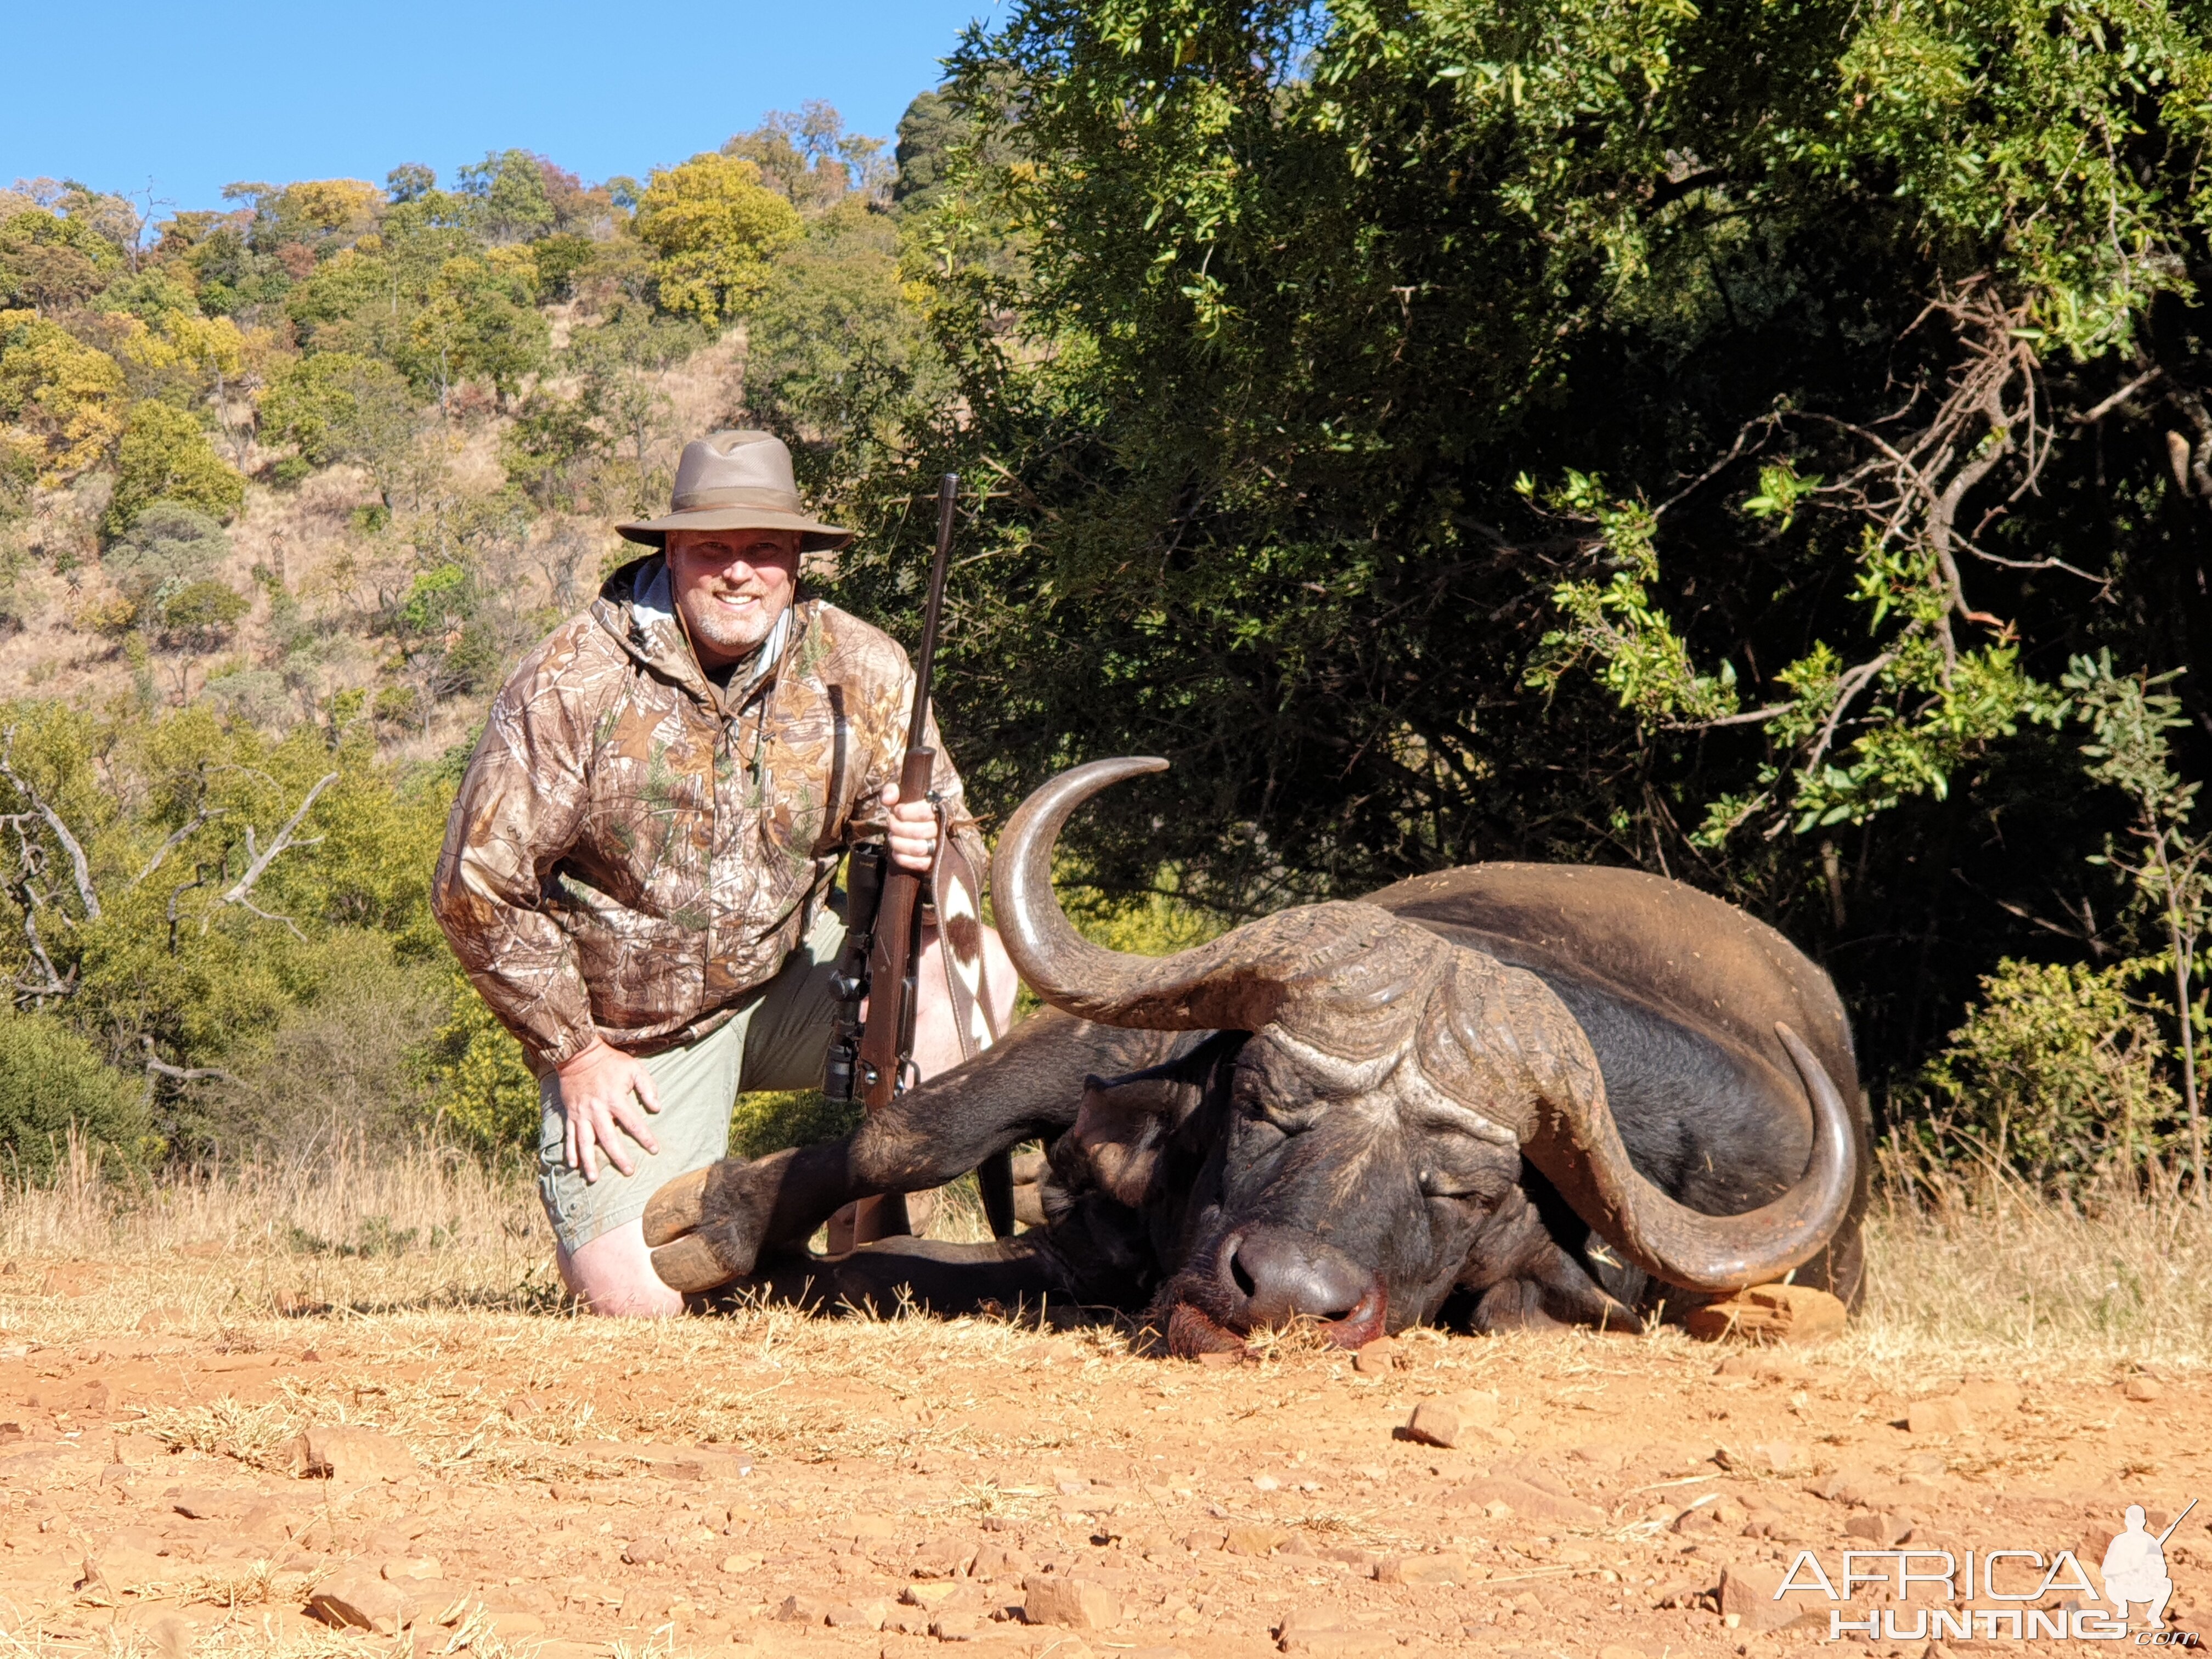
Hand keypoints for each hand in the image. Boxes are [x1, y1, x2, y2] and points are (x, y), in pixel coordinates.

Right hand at [554, 1037, 660, 1181]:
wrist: (578, 1054)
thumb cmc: (610, 1062)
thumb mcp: (634, 1068)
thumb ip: (647, 1087)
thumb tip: (657, 1108)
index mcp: (615, 1099)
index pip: (633, 1123)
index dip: (645, 1137)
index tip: (654, 1150)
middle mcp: (597, 1110)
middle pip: (609, 1138)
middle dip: (619, 1157)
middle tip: (629, 1172)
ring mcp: (581, 1114)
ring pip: (585, 1142)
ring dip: (589, 1161)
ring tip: (594, 1178)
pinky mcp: (570, 1114)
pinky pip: (569, 1135)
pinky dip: (570, 1151)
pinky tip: (573, 1165)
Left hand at [883, 781, 938, 873]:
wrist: (919, 827)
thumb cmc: (911, 810)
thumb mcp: (902, 795)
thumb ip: (893, 790)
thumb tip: (886, 800)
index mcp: (938, 809)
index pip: (925, 812)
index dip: (905, 812)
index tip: (896, 811)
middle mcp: (942, 828)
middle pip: (919, 832)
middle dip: (898, 828)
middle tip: (891, 824)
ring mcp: (940, 847)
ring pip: (918, 848)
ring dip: (899, 843)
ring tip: (892, 838)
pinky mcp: (934, 862)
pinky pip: (920, 864)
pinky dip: (903, 859)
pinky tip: (895, 852)